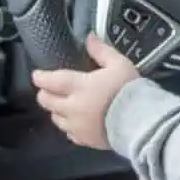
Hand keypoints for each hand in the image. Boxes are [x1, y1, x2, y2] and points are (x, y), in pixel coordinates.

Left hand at [31, 34, 137, 150]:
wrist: (141, 123)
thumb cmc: (129, 91)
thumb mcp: (119, 64)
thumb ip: (101, 51)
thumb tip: (89, 38)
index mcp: (79, 87)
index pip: (51, 81)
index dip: (41, 77)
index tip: (37, 75)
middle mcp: (72, 108)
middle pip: (47, 101)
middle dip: (45, 93)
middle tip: (50, 89)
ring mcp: (77, 126)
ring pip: (55, 119)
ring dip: (57, 110)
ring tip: (64, 105)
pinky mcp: (85, 141)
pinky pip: (70, 134)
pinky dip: (70, 126)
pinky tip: (77, 122)